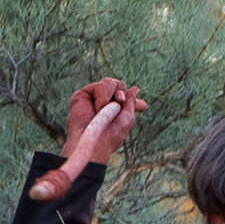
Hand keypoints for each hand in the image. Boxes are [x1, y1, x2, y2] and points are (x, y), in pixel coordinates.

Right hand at [29, 76, 145, 197]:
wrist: (95, 141)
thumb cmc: (111, 134)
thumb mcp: (128, 117)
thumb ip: (131, 101)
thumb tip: (135, 88)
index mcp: (113, 110)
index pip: (124, 95)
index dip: (130, 98)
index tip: (143, 107)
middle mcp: (102, 102)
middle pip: (118, 84)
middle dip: (122, 94)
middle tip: (119, 104)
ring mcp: (91, 99)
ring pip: (109, 82)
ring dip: (111, 96)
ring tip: (103, 111)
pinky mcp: (81, 96)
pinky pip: (99, 85)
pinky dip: (102, 97)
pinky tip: (97, 109)